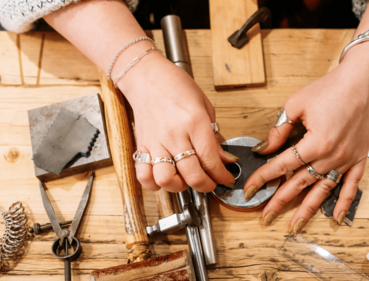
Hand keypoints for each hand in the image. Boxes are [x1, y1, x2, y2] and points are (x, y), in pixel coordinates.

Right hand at [118, 52, 237, 192]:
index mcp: (194, 123)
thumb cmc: (176, 86)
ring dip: (179, 187)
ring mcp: (156, 142)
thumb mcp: (205, 107)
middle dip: (206, 185)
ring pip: (166, 179)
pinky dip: (154, 184)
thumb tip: (223, 159)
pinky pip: (144, 175)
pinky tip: (165, 178)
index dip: (222, 176)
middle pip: (191, 174)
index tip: (226, 178)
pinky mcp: (142, 146)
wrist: (147, 76)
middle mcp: (174, 135)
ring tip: (186, 181)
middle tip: (210, 183)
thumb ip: (214, 136)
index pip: (211, 160)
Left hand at [243, 42, 368, 233]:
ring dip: (308, 210)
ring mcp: (347, 159)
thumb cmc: (330, 89)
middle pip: (300, 183)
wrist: (362, 82)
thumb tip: (265, 148)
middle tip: (266, 216)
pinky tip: (337, 218)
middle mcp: (332, 155)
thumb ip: (279, 131)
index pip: (283, 165)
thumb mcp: (296, 105)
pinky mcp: (359, 159)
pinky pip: (351, 186)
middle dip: (280, 201)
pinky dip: (344, 203)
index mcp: (316, 142)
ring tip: (294, 226)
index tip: (251, 188)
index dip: (264, 177)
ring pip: (323, 190)